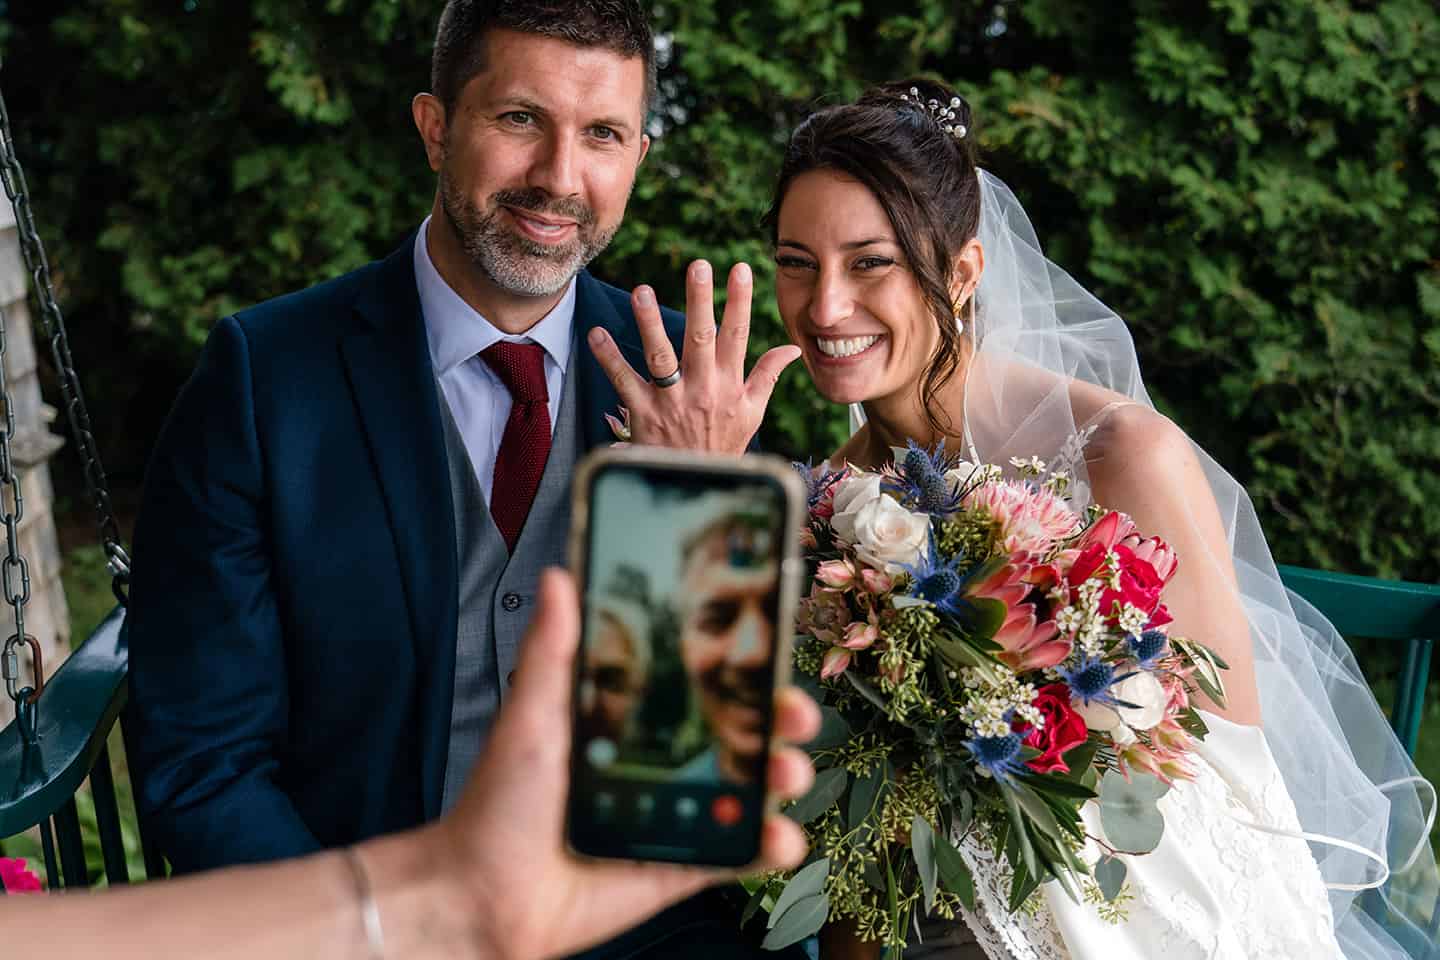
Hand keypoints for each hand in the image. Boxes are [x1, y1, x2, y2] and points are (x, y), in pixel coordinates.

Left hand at [438, 568, 820, 959]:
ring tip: (786, 770)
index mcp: (629, 721)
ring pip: (750, 790)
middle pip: (740, 733)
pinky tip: (779, 834)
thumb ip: (552, 650)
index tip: (773, 645)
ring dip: (782, 776)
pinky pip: (738, 857)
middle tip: (793, 711)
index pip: (699, 685)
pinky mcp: (680, 867)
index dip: (742, 668)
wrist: (482, 896)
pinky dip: (770, 845)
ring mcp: (676, 817)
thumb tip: (558, 576)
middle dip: (779, 719)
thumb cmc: (498, 805)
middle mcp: (661, 765)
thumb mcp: (530, 716)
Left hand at [587, 260, 801, 452]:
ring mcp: (672, 401)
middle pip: (702, 338)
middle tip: (698, 266)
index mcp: (730, 385)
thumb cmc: (724, 446)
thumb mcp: (752, 413)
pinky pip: (624, 381)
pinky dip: (609, 358)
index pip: (738, 336)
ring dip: (650, 323)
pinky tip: (597, 333)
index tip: (741, 269)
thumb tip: (791, 348)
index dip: (740, 301)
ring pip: (661, 356)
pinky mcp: (644, 413)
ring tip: (642, 291)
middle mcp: (702, 388)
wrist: (695, 488)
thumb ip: (768, 376)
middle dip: (700, 301)